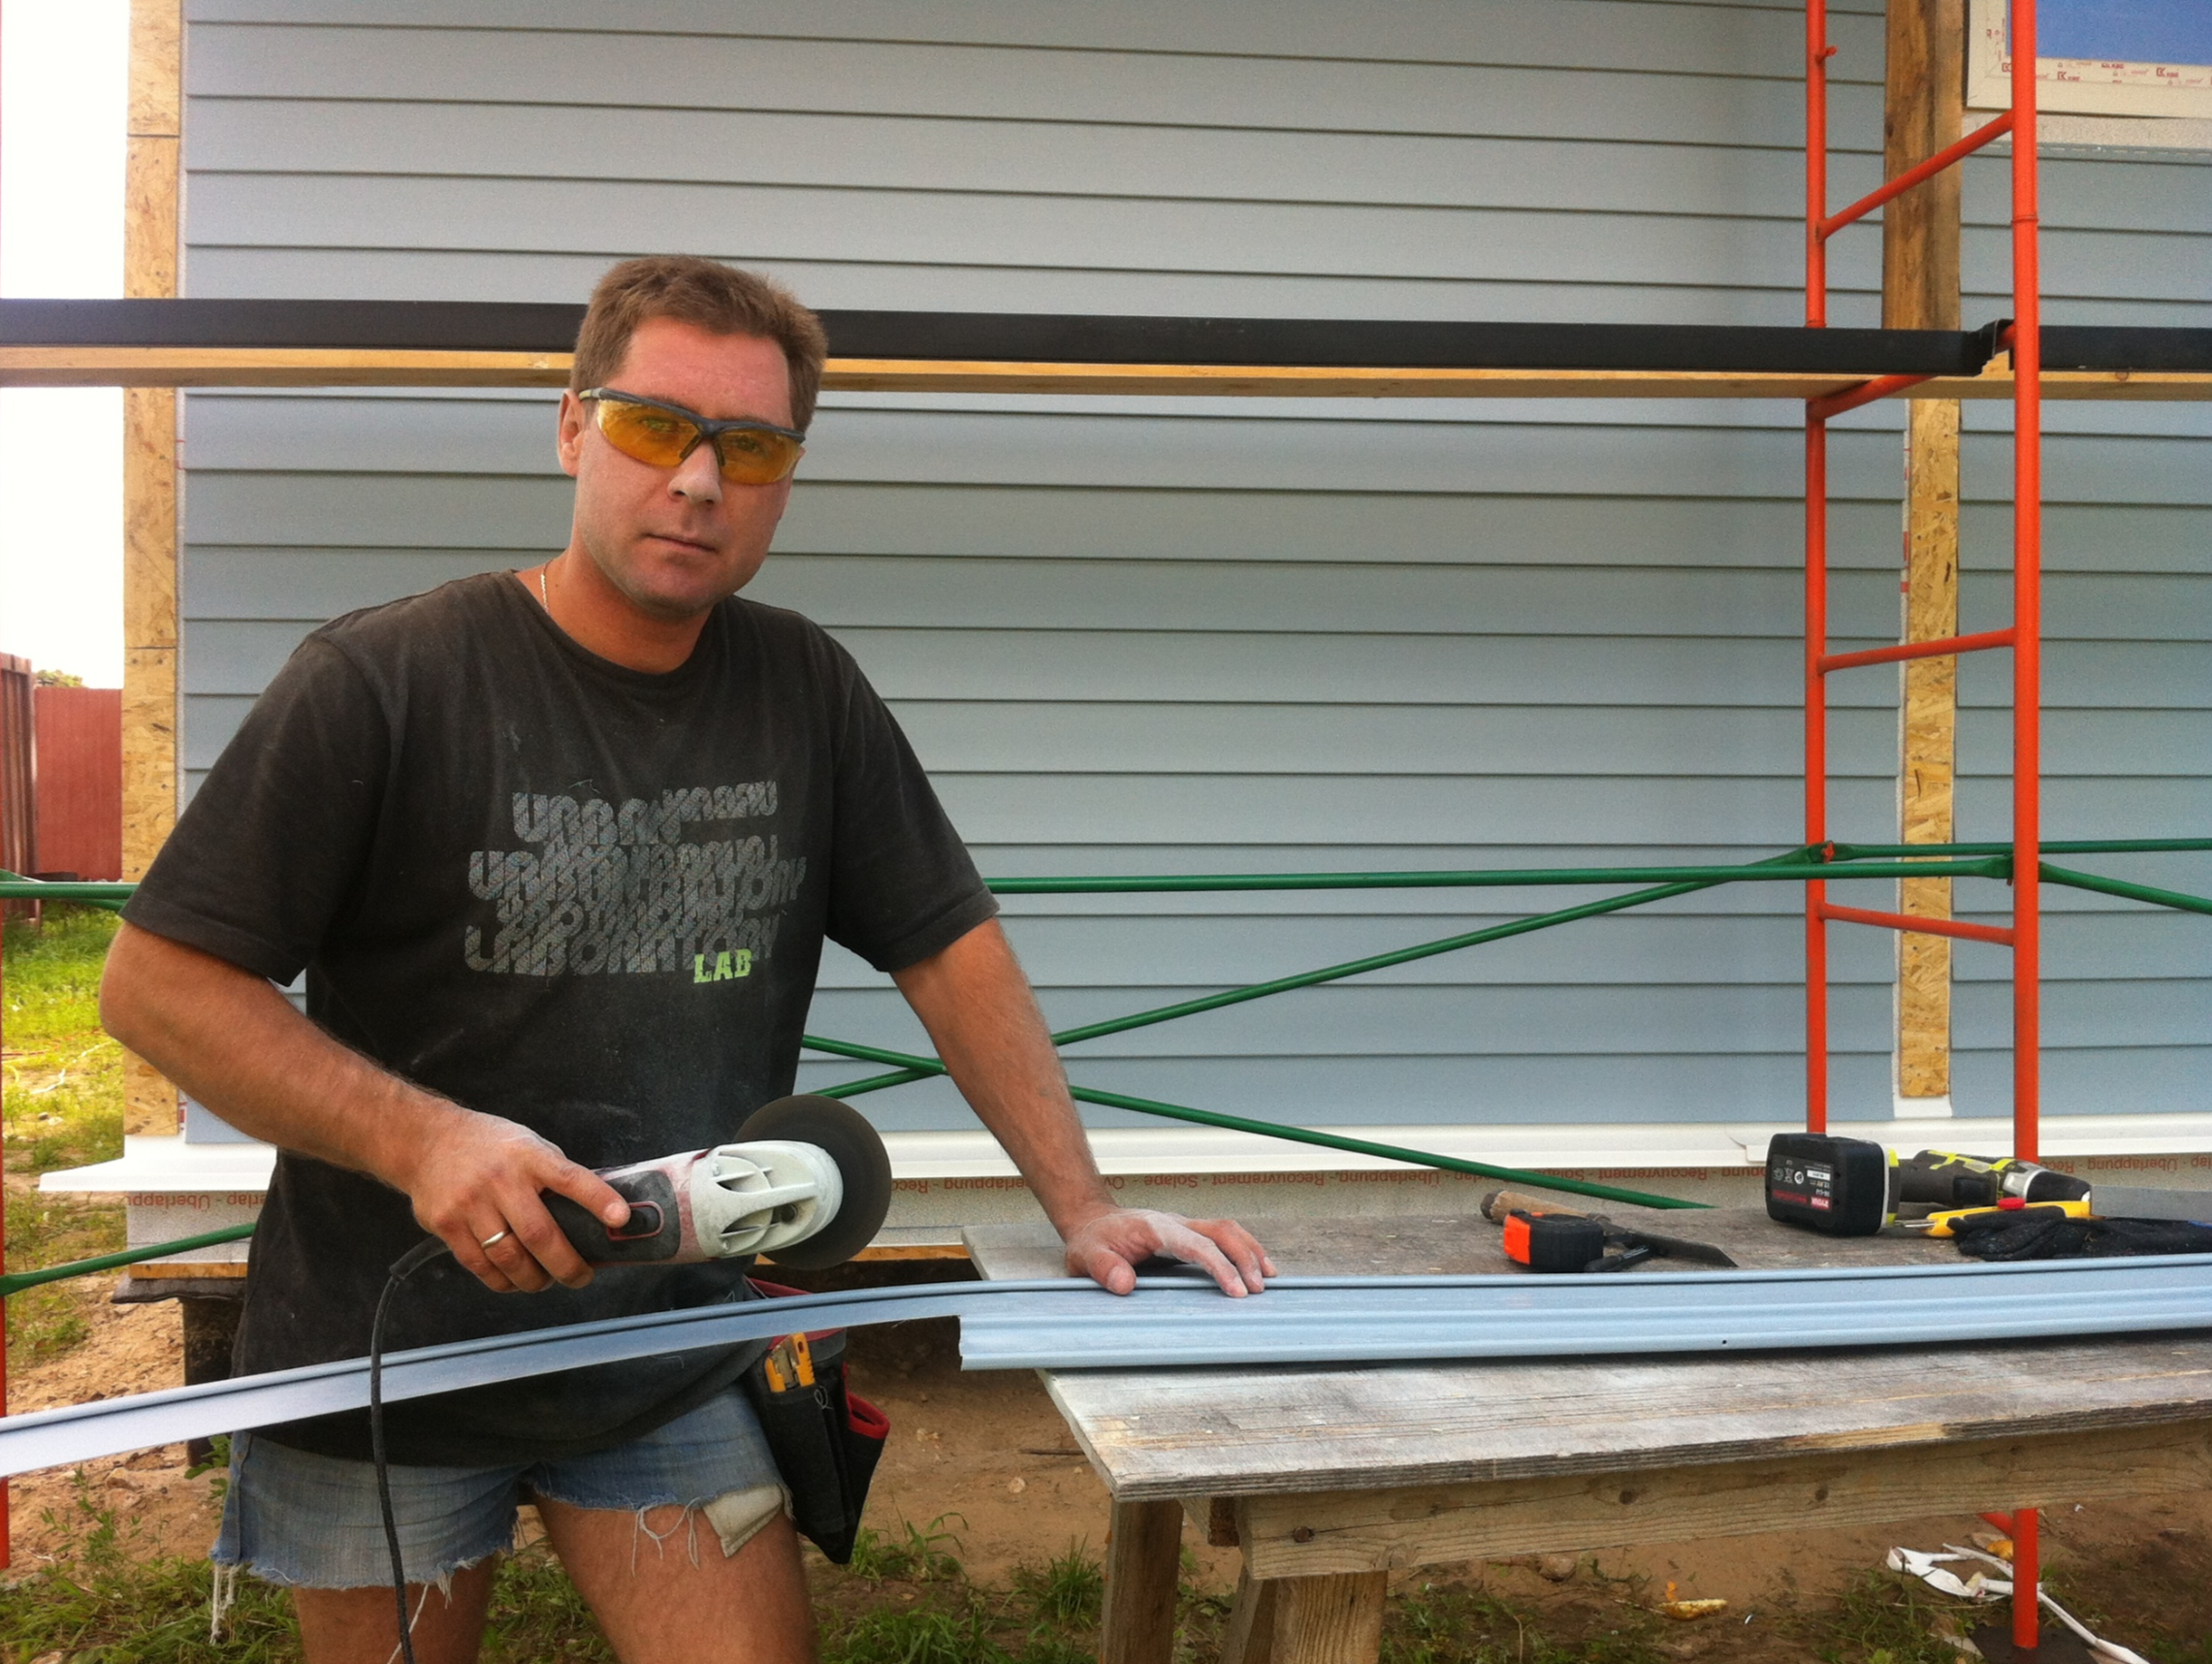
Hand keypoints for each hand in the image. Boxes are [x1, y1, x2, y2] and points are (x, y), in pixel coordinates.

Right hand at [395, 1108, 629, 1292]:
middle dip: (567, 1264)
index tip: (621, 1219)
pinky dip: (503, 1281)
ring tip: (547, 1281)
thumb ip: (554, 1174)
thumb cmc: (490, 1145)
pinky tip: (515, 1280)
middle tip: (582, 1277)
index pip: (570, 1178)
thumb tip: (592, 1212)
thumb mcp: (528, 1144)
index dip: (598, 1199)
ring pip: (509, 1258)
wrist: (426, 1141)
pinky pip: (480, 1266)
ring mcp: (470, 1204)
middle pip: (539, 1233)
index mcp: (528, 1155)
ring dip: (534, 1279)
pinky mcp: (446, 1225)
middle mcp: (500, 1180)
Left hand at [1061, 1208, 1277, 1297]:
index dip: (1219, 1266)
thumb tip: (1126, 1285)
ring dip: (1250, 1250)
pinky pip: (1221, 1236)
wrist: (1091, 1221)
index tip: (1236, 1290)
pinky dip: (1242, 1249)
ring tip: (1268, 1278)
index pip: (1197, 1244)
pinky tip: (1253, 1266)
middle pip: (1222, 1231)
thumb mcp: (1086, 1256)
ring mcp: (1183, 1226)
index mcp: (1156, 1228)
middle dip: (1245, 1258)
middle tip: (1258, 1289)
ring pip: (1227, 1229)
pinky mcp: (1187, 1234)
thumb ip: (1105, 1268)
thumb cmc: (1092, 1240)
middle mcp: (1175, 1223)